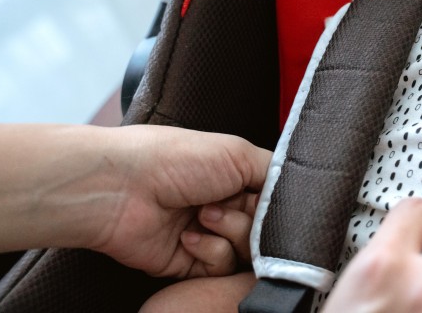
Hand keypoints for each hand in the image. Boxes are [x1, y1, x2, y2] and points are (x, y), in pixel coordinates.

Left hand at [88, 125, 269, 278]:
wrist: (122, 188)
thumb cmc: (176, 159)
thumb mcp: (239, 153)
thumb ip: (276, 174)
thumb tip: (299, 194)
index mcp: (236, 176)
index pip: (274, 200)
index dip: (274, 203)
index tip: (267, 199)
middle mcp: (224, 206)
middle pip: (264, 229)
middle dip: (248, 219)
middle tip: (222, 204)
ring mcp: (207, 235)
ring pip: (245, 251)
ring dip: (228, 233)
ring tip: (202, 216)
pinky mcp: (189, 264)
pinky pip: (219, 270)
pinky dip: (208, 252)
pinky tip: (188, 237)